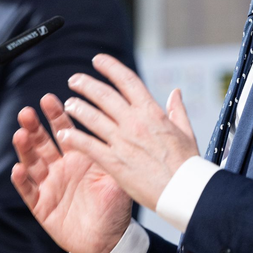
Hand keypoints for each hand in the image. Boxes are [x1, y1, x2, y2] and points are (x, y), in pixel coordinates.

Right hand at [11, 94, 131, 252]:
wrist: (109, 241)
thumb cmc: (115, 207)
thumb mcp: (117, 177)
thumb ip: (115, 155)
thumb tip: (122, 130)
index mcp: (79, 156)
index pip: (64, 130)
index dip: (55, 115)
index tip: (49, 99)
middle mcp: (61, 167)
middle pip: (42, 142)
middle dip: (34, 126)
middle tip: (27, 112)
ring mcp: (49, 185)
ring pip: (32, 162)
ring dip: (25, 148)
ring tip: (21, 134)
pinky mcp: (41, 205)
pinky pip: (28, 191)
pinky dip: (22, 180)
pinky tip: (18, 169)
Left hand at [58, 54, 198, 210]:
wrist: (185, 192)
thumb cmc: (187, 165)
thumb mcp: (186, 132)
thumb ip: (177, 110)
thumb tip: (175, 92)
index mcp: (153, 113)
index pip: (128, 81)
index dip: (110, 67)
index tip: (98, 60)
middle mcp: (135, 123)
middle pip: (104, 96)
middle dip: (86, 84)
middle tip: (74, 80)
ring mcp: (123, 142)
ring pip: (93, 118)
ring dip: (77, 108)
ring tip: (68, 104)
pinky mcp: (115, 163)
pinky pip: (89, 146)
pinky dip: (75, 138)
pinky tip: (65, 134)